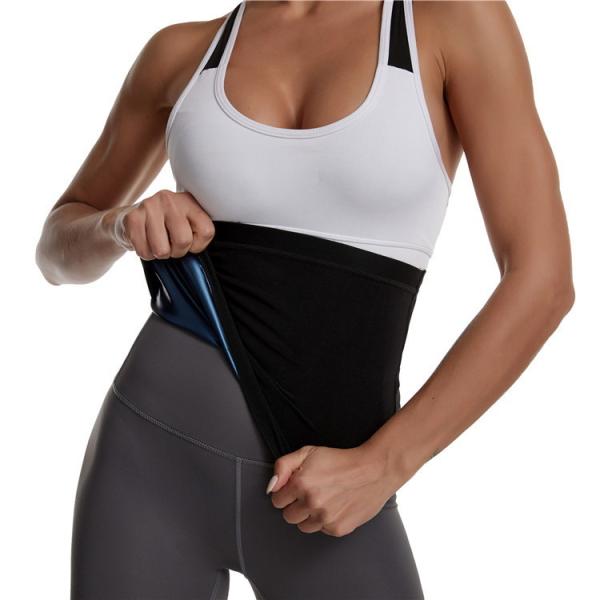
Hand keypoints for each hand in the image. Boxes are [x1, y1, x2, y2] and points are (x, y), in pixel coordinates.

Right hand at [110, 189, 214, 258]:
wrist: (133, 216)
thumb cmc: (166, 225)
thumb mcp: (187, 223)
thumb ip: (198, 233)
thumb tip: (199, 259)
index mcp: (189, 201)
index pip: (206, 231)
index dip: (198, 245)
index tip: (190, 241)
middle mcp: (170, 200)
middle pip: (183, 241)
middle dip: (177, 252)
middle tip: (171, 246)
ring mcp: (150, 206)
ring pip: (162, 250)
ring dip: (160, 254)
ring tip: (158, 244)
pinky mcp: (133, 217)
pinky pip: (144, 251)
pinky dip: (146, 254)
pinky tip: (146, 243)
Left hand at [266, 443, 402, 536]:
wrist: (374, 469)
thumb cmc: (341, 460)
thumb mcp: (309, 452)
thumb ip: (283, 466)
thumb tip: (272, 486)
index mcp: (301, 483)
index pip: (277, 501)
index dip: (286, 492)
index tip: (296, 487)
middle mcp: (311, 502)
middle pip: (288, 516)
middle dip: (296, 505)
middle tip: (311, 493)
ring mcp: (325, 518)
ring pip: (304, 526)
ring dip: (309, 516)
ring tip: (324, 499)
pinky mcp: (338, 529)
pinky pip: (322, 530)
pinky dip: (326, 521)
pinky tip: (336, 506)